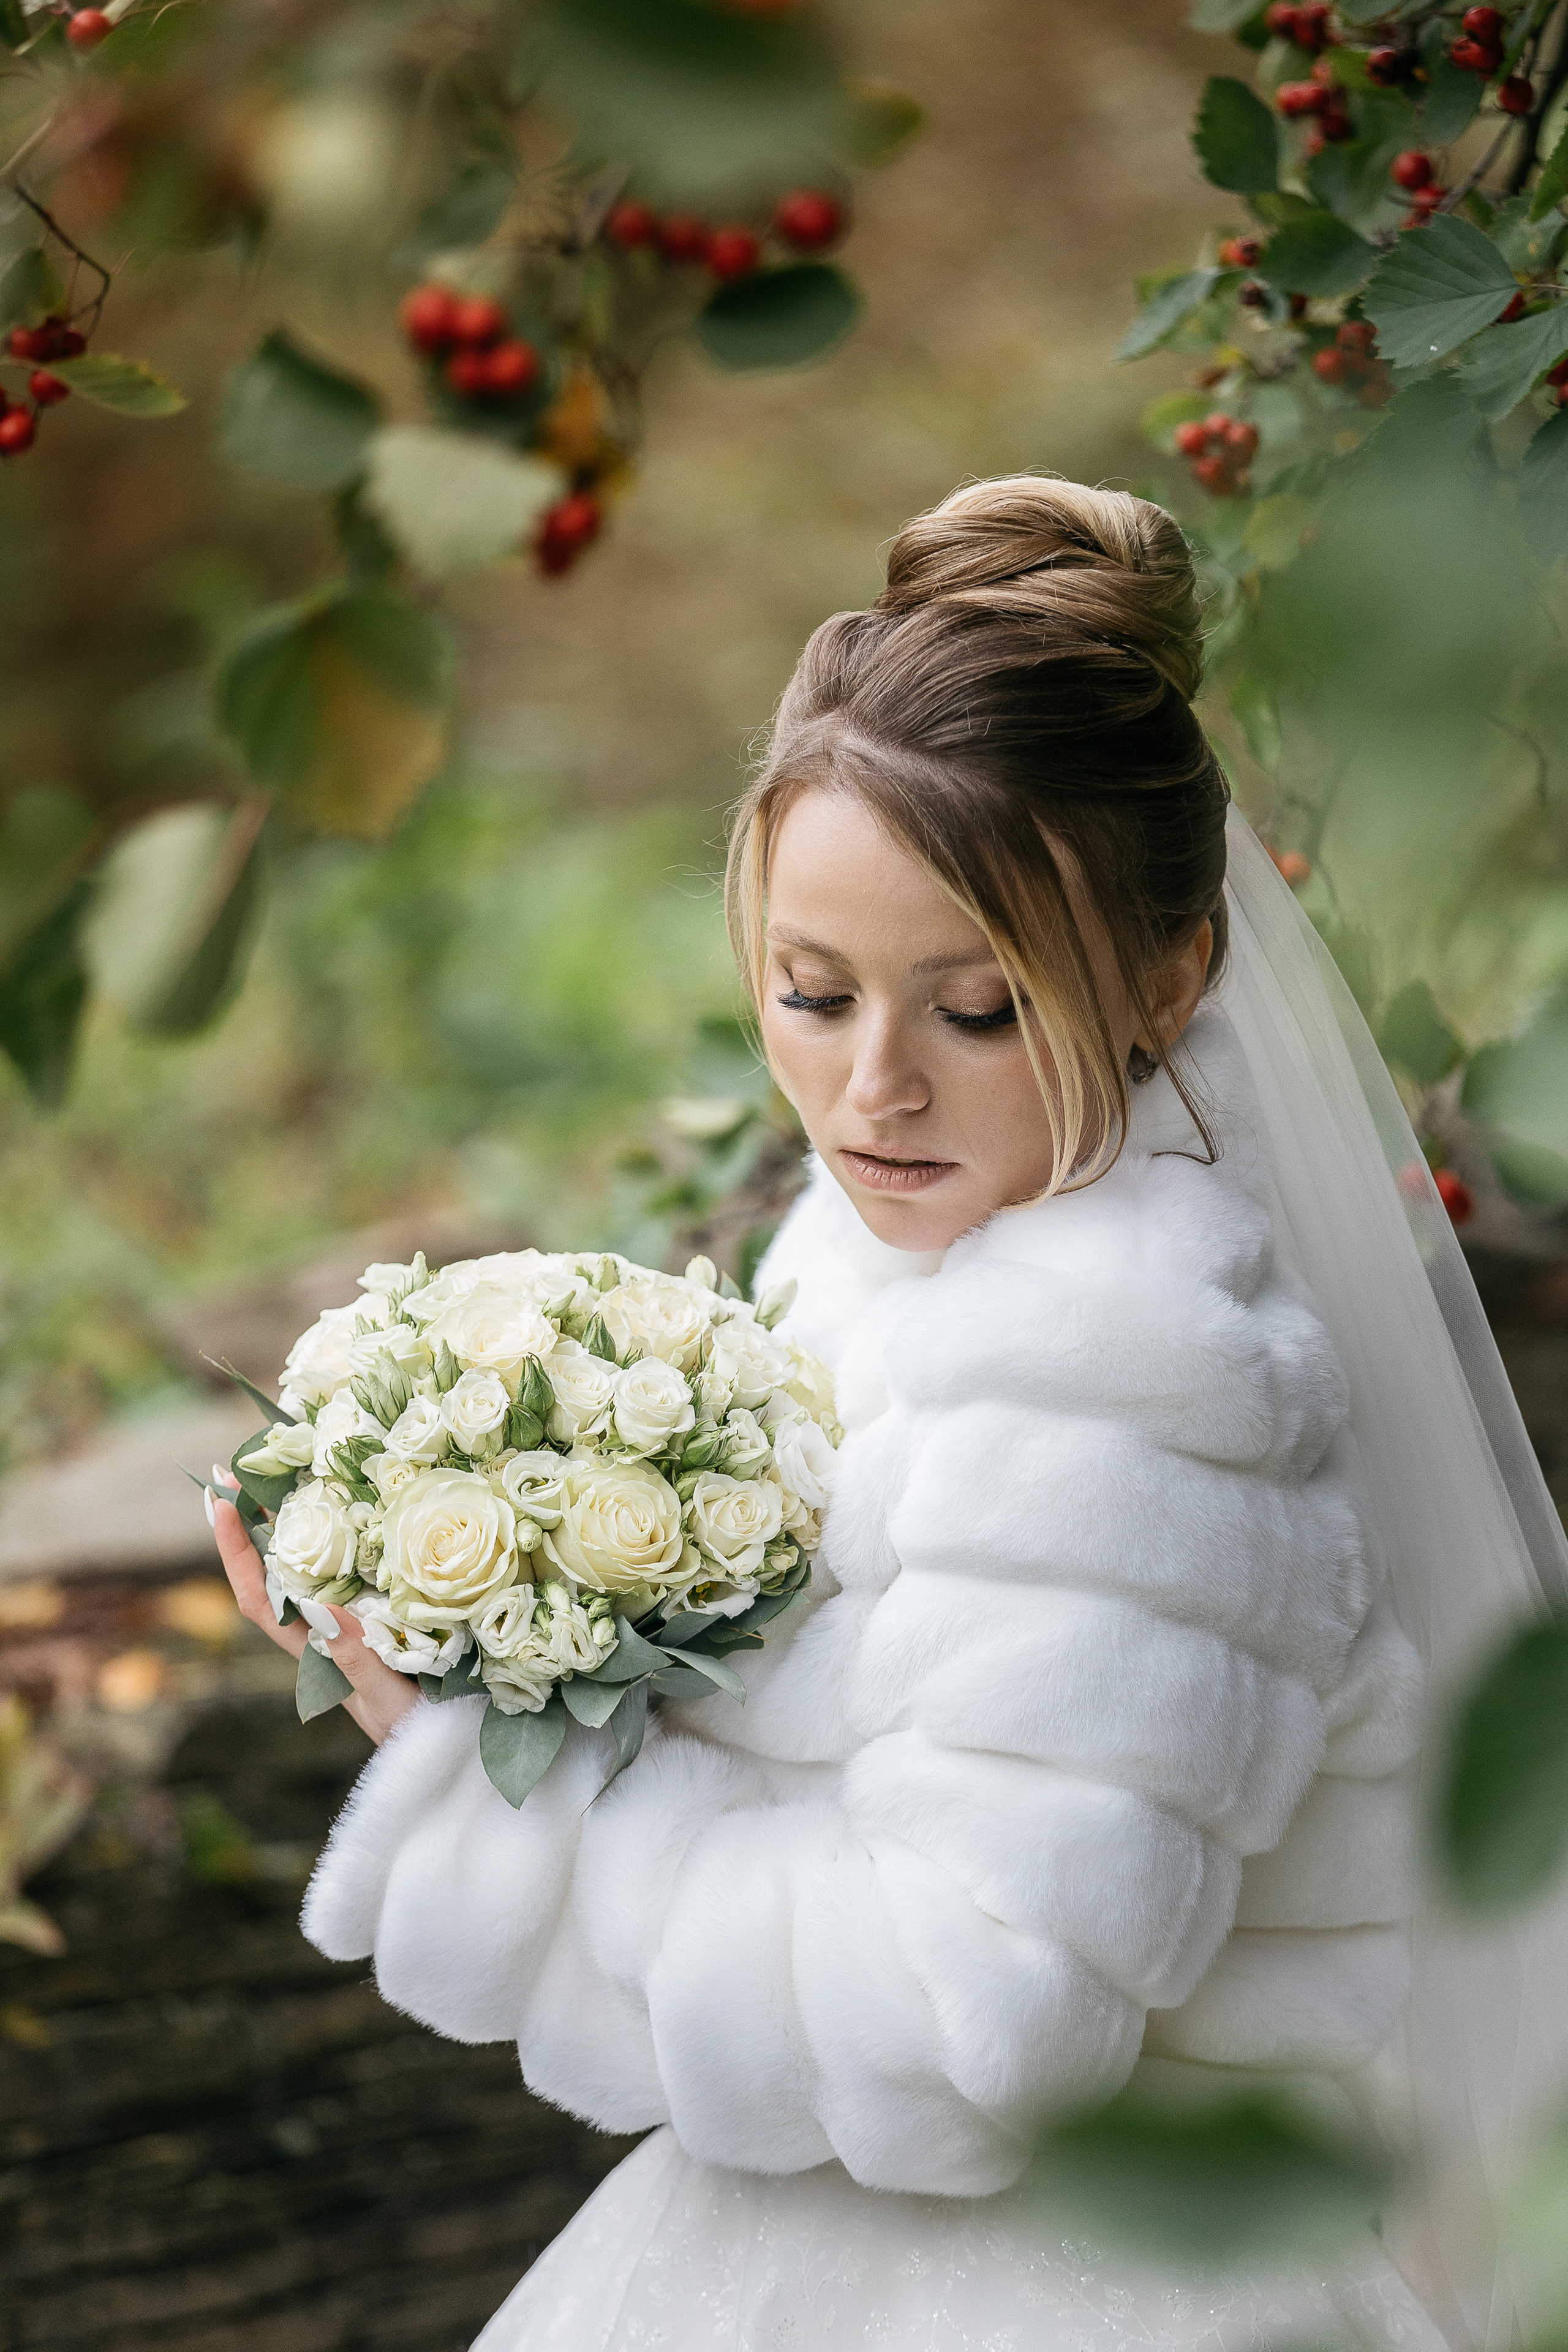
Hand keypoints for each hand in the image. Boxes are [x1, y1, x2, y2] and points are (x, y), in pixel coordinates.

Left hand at [210, 1495, 419, 1746]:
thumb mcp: (386, 1699)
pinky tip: (339, 1508)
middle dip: (247, 1524)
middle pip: (269, 1573)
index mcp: (311, 1650)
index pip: (258, 1597)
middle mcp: (319, 1633)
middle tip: (233, 1470)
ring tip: (274, 1473)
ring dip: (281, 1523)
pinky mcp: (375, 1616)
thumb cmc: (414, 1730)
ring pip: (301, 1567)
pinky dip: (329, 1534)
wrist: (443, 1750)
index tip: (221, 1503)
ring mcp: (345, 1624)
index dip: (234, 1551)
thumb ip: (356, 1661)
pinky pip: (340, 1569)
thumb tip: (320, 1610)